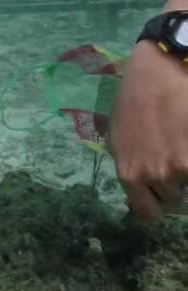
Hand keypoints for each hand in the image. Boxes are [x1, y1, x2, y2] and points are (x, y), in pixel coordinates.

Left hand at [109, 41, 186, 220]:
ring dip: (186, 169)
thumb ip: (129, 168)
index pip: (147, 213)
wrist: (158, 70)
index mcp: (131, 174)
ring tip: (179, 141)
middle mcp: (158, 174)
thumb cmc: (132, 101)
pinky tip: (184, 138)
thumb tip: (137, 189)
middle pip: (173, 198)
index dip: (155, 204)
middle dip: (173, 183)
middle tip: (170, 155)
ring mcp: (183, 164)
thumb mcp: (117, 140)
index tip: (159, 195)